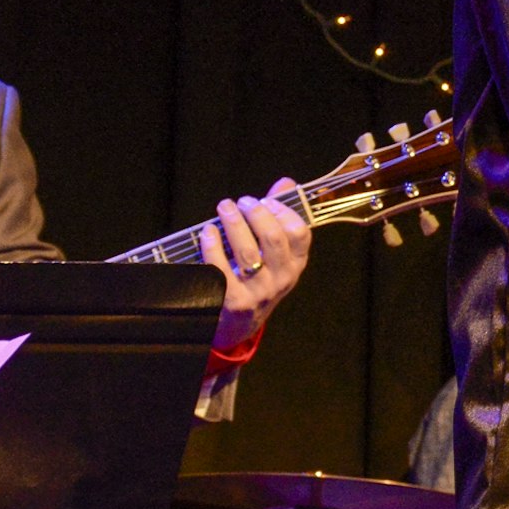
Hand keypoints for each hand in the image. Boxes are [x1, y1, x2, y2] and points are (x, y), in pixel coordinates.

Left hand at [201, 181, 314, 351]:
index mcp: (295, 265)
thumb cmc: (256, 279)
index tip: (266, 200)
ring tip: (225, 207)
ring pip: (247, 252)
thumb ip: (278, 218)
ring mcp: (257, 292)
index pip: (300, 234)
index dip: (283, 212)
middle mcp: (281, 280)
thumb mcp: (274, 255)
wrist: (238, 326)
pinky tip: (208, 232)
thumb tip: (286, 183)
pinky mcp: (233, 301)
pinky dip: (212, 245)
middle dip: (256, 213)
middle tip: (242, 201)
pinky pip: (220, 268)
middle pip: (273, 238)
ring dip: (233, 223)